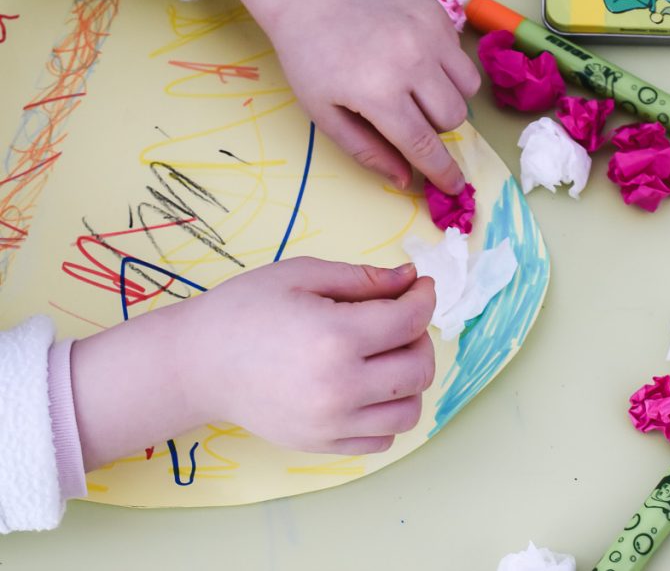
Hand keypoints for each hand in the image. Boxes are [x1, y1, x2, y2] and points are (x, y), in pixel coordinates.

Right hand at [71, 259, 435, 467]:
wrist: (196, 364)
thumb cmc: (244, 310)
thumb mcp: (302, 274)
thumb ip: (363, 278)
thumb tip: (411, 279)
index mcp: (335, 337)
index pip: (411, 321)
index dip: (424, 298)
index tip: (420, 287)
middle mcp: (339, 387)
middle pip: (419, 369)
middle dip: (421, 338)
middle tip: (401, 321)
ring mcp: (331, 423)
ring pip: (410, 411)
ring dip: (410, 380)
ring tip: (386, 357)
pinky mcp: (323, 444)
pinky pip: (384, 439)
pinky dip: (388, 414)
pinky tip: (369, 387)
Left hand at [218, 0, 479, 194]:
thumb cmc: (311, 58)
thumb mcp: (325, 114)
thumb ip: (366, 150)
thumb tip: (404, 179)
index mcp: (378, 92)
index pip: (424, 144)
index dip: (442, 171)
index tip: (454, 186)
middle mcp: (411, 62)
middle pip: (452, 118)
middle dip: (436, 128)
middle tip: (407, 114)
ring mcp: (429, 34)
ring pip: (467, 89)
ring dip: (448, 99)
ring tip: (418, 87)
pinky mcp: (438, 14)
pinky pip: (461, 57)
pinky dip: (446, 68)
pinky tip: (415, 56)